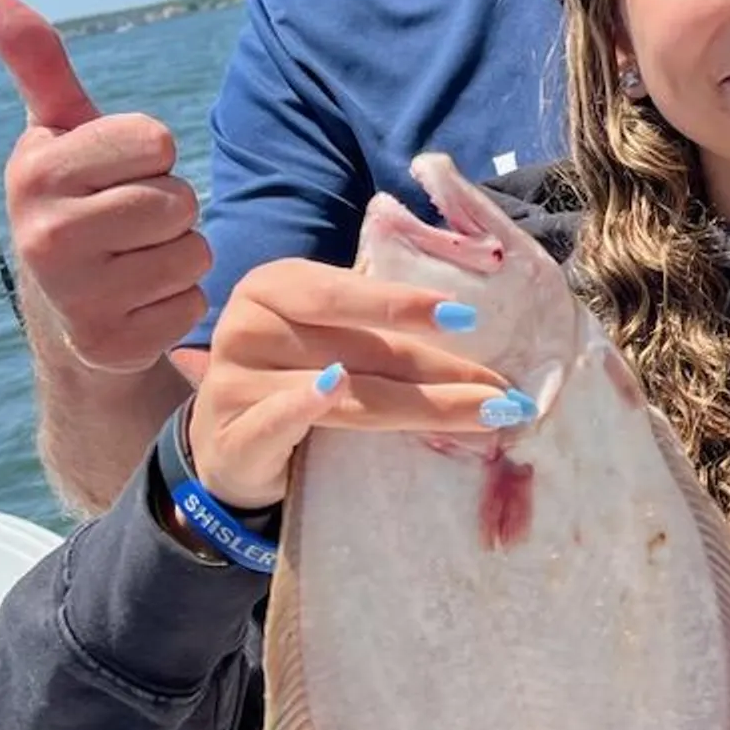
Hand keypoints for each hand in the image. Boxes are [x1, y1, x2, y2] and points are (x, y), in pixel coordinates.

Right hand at [0, 0, 210, 372]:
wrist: (64, 308)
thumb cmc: (75, 196)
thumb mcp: (59, 129)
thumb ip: (38, 62)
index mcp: (36, 171)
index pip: (155, 139)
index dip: (152, 153)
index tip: (119, 169)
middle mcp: (45, 235)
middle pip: (178, 199)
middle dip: (169, 206)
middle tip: (130, 221)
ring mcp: (76, 297)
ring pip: (192, 252)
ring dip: (178, 254)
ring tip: (134, 259)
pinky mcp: (111, 345)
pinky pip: (192, 304)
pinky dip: (177, 302)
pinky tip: (138, 300)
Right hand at [187, 257, 516, 509]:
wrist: (226, 442)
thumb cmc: (291, 375)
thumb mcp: (321, 334)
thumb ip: (374, 325)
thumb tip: (468, 331)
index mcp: (274, 287)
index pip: (342, 292)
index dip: (402, 304)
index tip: (465, 320)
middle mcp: (249, 326)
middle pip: (359, 350)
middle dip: (440, 372)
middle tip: (503, 392)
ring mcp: (234, 382)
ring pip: (343, 394)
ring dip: (421, 408)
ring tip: (484, 417)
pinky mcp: (231, 436)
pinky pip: (276, 419)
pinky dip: (304, 406)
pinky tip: (335, 391)